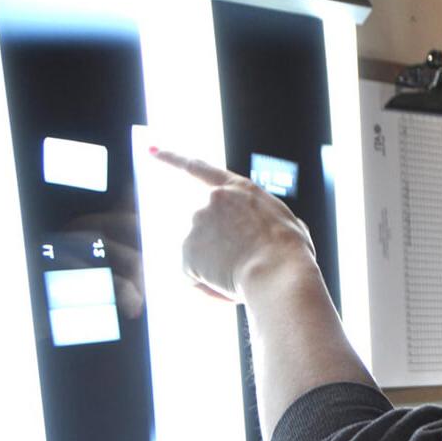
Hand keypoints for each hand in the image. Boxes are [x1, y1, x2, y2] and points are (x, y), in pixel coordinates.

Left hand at [151, 148, 316, 301]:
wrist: (278, 272)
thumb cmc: (291, 252)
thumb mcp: (286, 222)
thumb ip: (261, 220)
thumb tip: (258, 235)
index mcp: (238, 189)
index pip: (199, 168)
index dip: (172, 158)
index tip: (150, 150)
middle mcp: (212, 200)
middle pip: (208, 229)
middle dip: (222, 248)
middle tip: (249, 266)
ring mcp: (196, 225)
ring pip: (203, 254)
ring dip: (219, 268)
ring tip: (246, 278)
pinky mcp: (186, 252)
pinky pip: (193, 276)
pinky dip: (208, 287)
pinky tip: (230, 290)